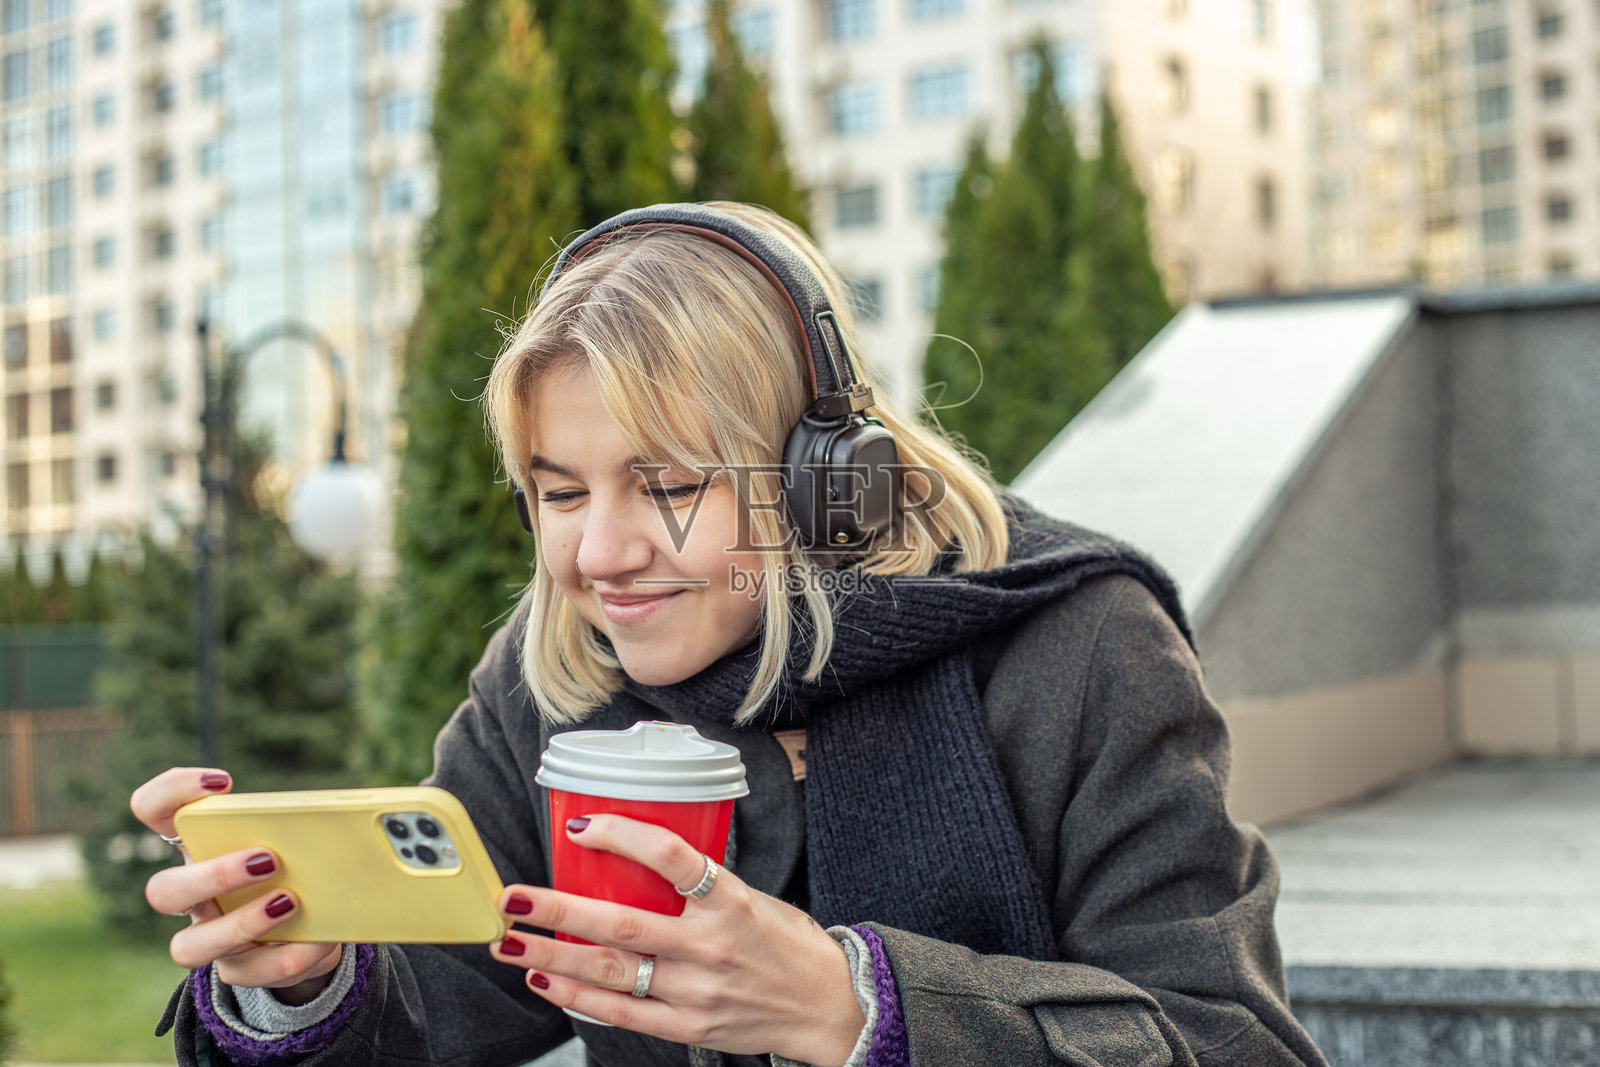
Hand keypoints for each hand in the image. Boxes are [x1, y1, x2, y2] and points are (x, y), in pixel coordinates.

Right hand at [132, 767, 341, 1003]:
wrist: (312, 926)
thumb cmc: (297, 864)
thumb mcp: (296, 836)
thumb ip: (303, 822)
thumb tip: (347, 818)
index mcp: (197, 847)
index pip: (153, 810)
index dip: (170, 792)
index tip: (222, 783)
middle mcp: (193, 896)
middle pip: (163, 891)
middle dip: (213, 875)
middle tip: (268, 859)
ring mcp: (210, 937)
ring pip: (188, 947)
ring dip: (240, 924)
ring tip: (290, 902)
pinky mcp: (240, 969)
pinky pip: (250, 973)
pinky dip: (288, 956)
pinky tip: (320, 939)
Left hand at [490, 815, 865, 1065]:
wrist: (827, 1005)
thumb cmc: (785, 943)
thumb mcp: (752, 897)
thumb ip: (699, 887)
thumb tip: (629, 860)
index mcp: (732, 901)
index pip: (674, 858)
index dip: (623, 837)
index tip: (581, 826)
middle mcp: (713, 946)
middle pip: (624, 924)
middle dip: (560, 909)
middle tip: (514, 896)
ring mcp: (698, 992)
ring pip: (612, 973)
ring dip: (553, 956)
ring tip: (509, 943)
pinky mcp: (690, 1028)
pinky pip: (623, 1013)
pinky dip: (578, 998)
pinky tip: (545, 980)